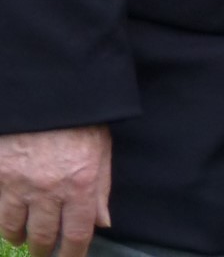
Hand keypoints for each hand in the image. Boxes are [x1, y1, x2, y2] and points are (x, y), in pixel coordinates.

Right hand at [0, 126, 111, 256]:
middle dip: (44, 252)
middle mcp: (50, 189)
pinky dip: (3, 222)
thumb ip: (101, 188)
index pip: (78, 233)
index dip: (73, 254)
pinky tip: (9, 224)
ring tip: (25, 239)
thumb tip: (103, 223)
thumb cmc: (80, 117)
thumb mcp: (101, 148)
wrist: (47, 93)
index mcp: (82, 182)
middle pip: (43, 237)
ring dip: (20, 238)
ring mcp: (20, 185)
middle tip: (43, 254)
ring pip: (15, 229)